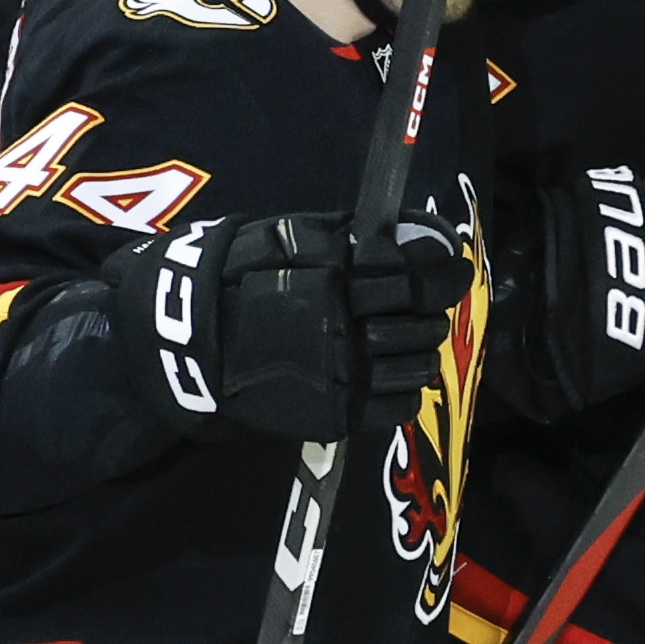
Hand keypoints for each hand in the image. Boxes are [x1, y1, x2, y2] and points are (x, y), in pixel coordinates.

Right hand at [105, 211, 473, 442]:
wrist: (189, 345)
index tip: (456, 268)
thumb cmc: (236, 281)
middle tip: (430, 304)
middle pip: (424, 325)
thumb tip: (409, 229)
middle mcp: (344, 334)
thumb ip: (346, 234)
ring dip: (424, 349)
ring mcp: (341, 378)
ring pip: (418, 366)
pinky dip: (407, 390)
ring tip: (415, 339)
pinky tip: (396, 375)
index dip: (445, 274)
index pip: (414, 281)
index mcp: (335, 286)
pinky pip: (398, 407)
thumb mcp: (285, 239)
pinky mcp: (335, 414)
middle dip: (435, 312)